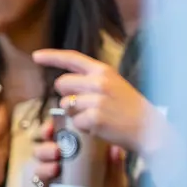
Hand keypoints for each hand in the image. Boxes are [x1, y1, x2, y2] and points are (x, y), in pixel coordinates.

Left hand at [34, 50, 160, 156]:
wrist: (151, 130)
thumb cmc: (130, 109)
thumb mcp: (114, 85)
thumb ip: (91, 81)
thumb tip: (63, 83)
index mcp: (104, 71)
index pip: (72, 58)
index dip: (51, 56)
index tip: (36, 56)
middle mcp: (99, 82)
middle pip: (61, 84)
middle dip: (67, 95)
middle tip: (85, 105)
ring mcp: (97, 99)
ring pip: (66, 105)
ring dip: (76, 113)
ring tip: (97, 116)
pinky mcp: (95, 117)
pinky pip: (75, 122)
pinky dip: (83, 127)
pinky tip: (99, 127)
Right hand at [34, 123, 136, 186]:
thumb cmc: (112, 181)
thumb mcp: (116, 168)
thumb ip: (115, 160)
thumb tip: (114, 148)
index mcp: (68, 149)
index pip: (52, 136)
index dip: (47, 130)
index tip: (52, 129)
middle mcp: (57, 163)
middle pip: (39, 152)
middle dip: (45, 150)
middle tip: (57, 152)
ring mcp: (55, 180)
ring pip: (39, 172)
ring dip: (44, 169)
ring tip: (56, 170)